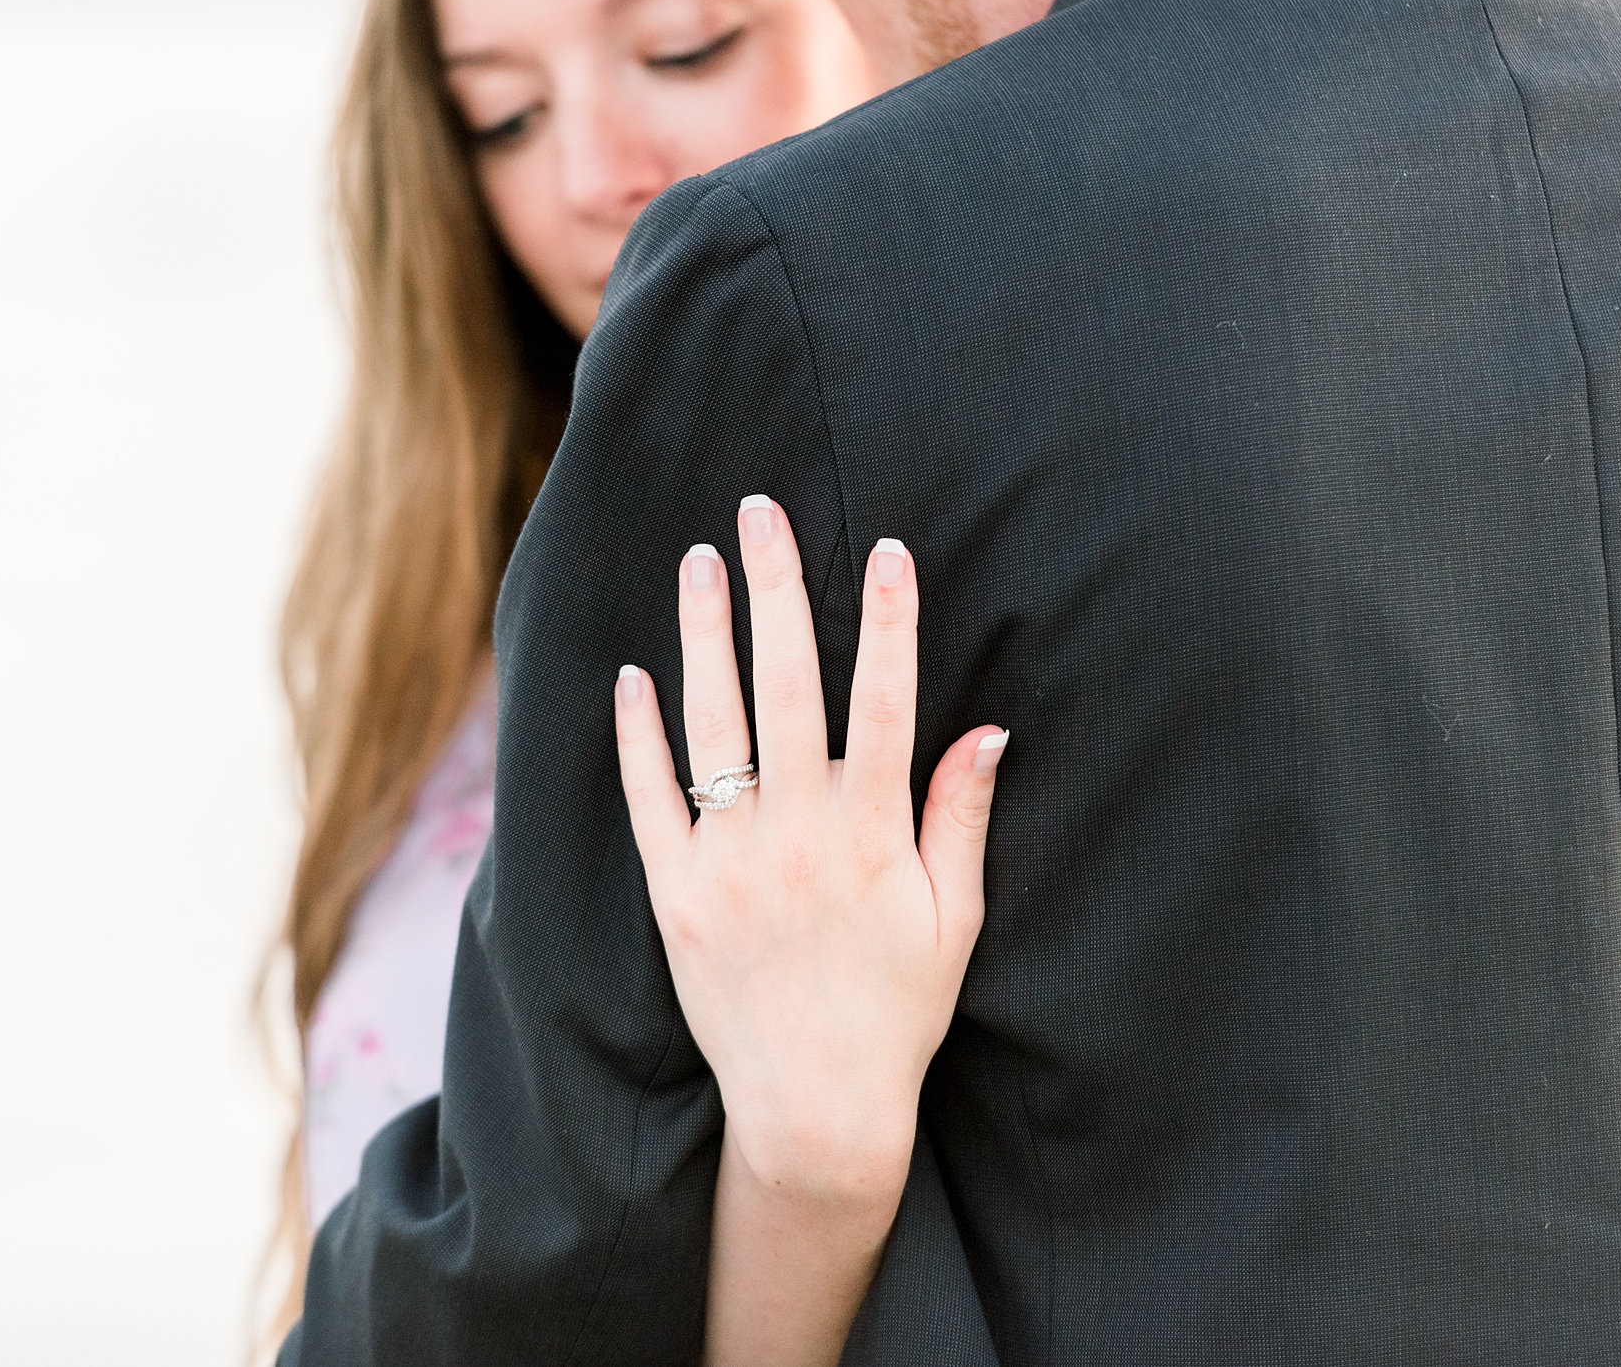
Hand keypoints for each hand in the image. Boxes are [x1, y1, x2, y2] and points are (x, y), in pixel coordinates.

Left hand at [613, 495, 1005, 1364]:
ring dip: (704, 635)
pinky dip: (637, 737)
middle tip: (759, 511)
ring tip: (697, 562)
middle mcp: (797, 833)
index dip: (888, 620)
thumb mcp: (955, 917)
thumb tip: (988, 726)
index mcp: (873, 833)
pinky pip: (648, 799)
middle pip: (787, 685)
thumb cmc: (898, 1012)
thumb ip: (961, 816)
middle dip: (776, 588)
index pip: (885, 700)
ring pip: (711, 724)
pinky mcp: (673, 894)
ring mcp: (728, 860)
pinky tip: (632, 677)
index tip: (885, 548)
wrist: (816, 1108)